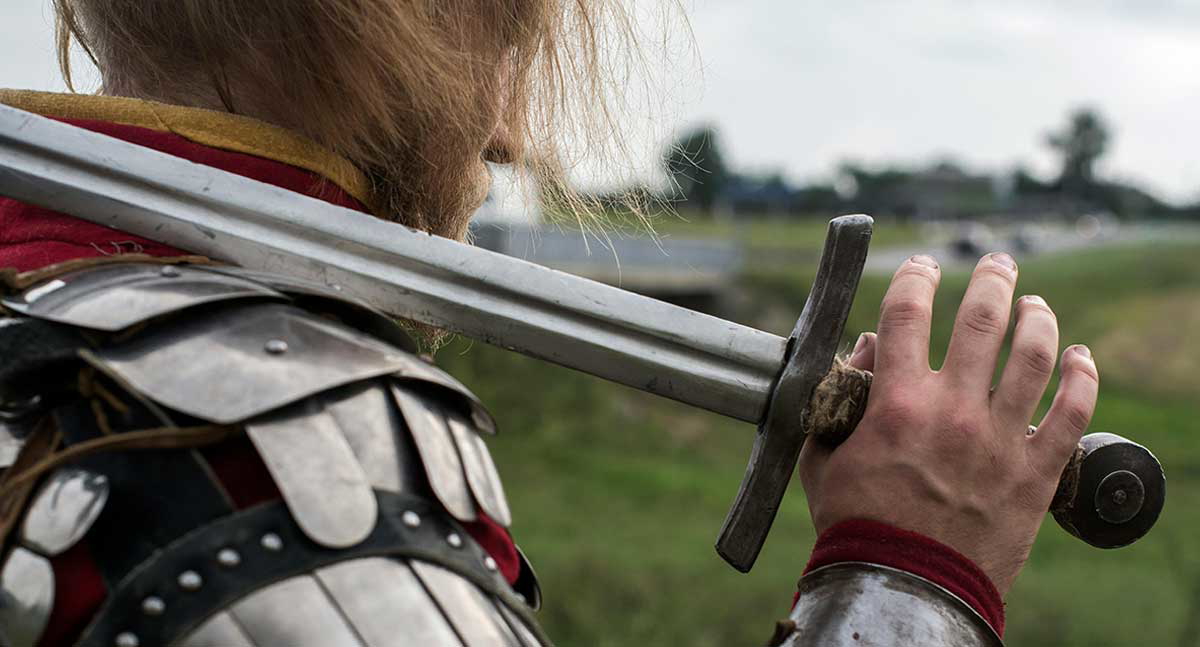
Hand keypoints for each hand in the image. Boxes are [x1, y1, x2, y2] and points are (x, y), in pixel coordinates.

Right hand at [798, 253, 1099, 594]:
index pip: (907, 314)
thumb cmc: (858, 524)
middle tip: (998, 264)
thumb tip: (866, 353)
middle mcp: (954, 411)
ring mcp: (1001, 440)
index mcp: (898, 404)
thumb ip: (839, 401)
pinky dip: (1084, 377)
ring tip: (1036, 305)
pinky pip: (1074, 413)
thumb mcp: (825, 458)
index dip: (915, 278)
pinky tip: (1081, 357)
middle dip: (992, 279)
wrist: (905, 586)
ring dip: (1039, 318)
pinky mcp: (1036, 472)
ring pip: (1035, 356)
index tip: (922, 266)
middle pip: (982, 320)